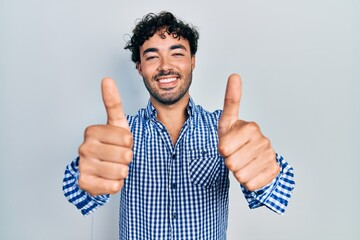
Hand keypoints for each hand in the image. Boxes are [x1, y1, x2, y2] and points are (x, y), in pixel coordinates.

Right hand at [78, 78, 132, 195]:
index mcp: (92, 131)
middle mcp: (83, 147)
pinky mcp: (84, 184)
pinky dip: (117, 184)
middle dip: (127, 157)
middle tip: (118, 156)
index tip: (122, 142)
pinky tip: (109, 178)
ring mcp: (82, 166)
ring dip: (123, 171)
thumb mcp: (117, 123)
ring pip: (121, 171)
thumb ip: (112, 102)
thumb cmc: (113, 145)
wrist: (101, 169)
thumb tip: (106, 79)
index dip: (130, 143)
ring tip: (115, 167)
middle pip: (125, 155)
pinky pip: (113, 186)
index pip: (127, 138)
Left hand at [218, 74, 279, 190]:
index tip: (227, 143)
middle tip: (235, 154)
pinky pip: (250, 185)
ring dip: (237, 172)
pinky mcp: (274, 171)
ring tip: (243, 162)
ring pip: (240, 176)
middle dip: (229, 162)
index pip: (223, 149)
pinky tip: (251, 171)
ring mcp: (270, 156)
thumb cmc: (235, 138)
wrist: (252, 156)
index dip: (221, 150)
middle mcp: (263, 140)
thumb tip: (235, 75)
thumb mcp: (227, 121)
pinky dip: (247, 182)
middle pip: (231, 164)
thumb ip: (230, 101)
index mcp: (250, 127)